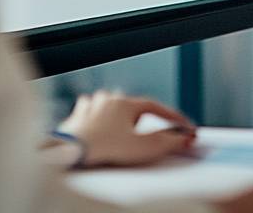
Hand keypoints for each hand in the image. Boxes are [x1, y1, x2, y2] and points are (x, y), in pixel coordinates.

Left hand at [58, 90, 195, 167]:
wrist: (68, 153)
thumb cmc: (103, 149)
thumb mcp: (142, 147)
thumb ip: (166, 142)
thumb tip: (184, 138)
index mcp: (126, 102)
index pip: (156, 107)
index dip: (171, 118)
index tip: (182, 127)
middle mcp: (108, 99)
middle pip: (132, 106)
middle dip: (141, 118)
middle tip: (147, 132)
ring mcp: (89, 107)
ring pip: (108, 105)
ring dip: (116, 115)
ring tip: (119, 129)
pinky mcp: (74, 118)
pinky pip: (87, 111)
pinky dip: (94, 116)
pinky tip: (94, 125)